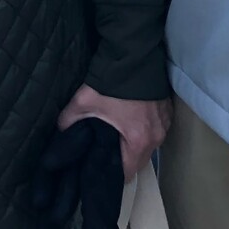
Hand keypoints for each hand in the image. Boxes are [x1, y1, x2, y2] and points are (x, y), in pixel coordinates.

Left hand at [57, 85, 171, 180]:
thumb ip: (68, 121)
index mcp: (138, 140)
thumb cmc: (110, 83)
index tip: (100, 170)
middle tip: (105, 154)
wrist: (134, 54)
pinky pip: (156, 130)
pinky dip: (145, 129)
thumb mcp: (83, 102)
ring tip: (117, 137)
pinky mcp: (168, 111)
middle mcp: (157, 136)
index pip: (127, 173)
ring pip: (148, 145)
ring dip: (135, 144)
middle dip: (123, 160)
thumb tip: (60, 133)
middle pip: (139, 161)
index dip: (111, 174)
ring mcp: (165, 123)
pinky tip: (130, 120)